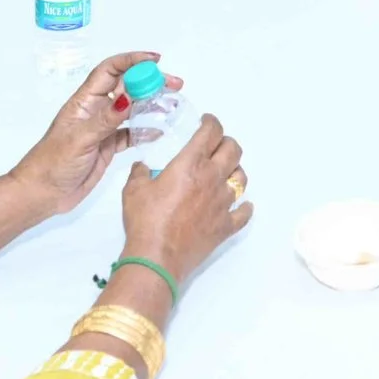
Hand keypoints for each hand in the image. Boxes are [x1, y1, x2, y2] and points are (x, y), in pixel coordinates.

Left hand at [11, 52, 180, 215]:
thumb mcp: (79, 139)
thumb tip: (129, 98)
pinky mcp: (108, 146)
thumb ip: (105, 119)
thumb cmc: (52, 163)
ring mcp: (102, 128)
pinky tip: (159, 130)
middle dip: (150, 81)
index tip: (155, 60)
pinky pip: (131, 133)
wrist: (42, 194)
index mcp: (84, 102)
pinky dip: (146, 129)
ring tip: (172, 105)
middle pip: (126, 86)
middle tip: (174, 84)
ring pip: (132, 108)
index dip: (132, 61)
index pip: (110, 71)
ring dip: (151, 104)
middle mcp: (95, 110)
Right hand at [120, 113, 251, 283]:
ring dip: (235, 171)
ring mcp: (223, 202)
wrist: (157, 257)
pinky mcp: (226, 225)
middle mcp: (212, 178)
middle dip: (226, 142)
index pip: (211, 132)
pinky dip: (244, 207)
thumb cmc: (145, 220)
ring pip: (242, 178)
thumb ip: (140, 173)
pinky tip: (241, 205)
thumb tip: (143, 167)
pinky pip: (244, 213)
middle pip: (233, 150)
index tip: (207, 122)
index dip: (211, 122)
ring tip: (225, 173)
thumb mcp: (133, 190)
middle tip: (215, 145)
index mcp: (191, 164)